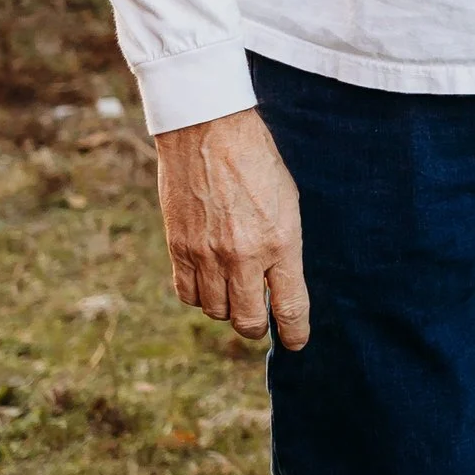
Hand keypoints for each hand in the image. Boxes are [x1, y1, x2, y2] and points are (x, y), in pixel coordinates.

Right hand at [153, 109, 310, 348]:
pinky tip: (207, 282)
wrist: (209, 131)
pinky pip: (187, 294)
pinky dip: (199, 296)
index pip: (289, 307)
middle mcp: (243, 256)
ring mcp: (207, 255)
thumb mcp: (288, 203)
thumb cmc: (257, 162)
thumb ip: (284, 247)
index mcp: (280, 243)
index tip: (296, 343)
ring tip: (234, 290)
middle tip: (260, 318)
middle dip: (257, 326)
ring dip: (227, 308)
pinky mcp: (178, 248)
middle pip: (248, 321)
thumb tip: (279, 283)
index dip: (295, 333)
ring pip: (216, 311)